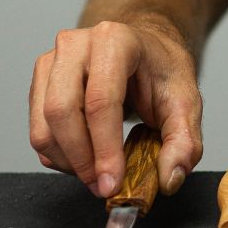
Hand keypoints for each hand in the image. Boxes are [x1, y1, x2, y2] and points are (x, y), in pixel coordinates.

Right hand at [29, 21, 202, 197]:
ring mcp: (53, 61)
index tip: (112, 183)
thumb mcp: (188, 104)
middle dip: (82, 159)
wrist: (146, 52)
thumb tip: (169, 178)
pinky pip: (39, 130)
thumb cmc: (163, 73)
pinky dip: (60, 156)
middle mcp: (76, 45)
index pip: (101, 101)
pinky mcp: (41, 81)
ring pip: (44, 125)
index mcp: (116, 41)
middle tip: (104, 187)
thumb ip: (185, 143)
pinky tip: (87, 160)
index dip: (104, 148)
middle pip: (62, 111)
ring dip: (69, 162)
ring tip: (99, 175)